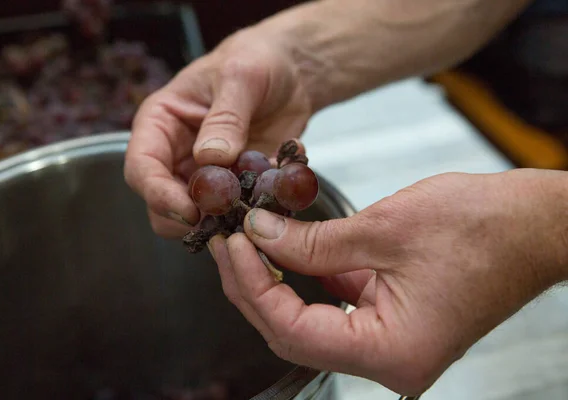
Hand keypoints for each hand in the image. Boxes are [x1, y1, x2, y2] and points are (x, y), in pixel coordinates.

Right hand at [124, 28, 312, 237]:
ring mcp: (206, 175)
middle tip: (225, 216)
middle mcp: (177, 154)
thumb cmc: (257, 60)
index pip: (142, 167)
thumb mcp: (241, 77)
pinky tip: (280, 184)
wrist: (292, 72)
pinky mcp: (236, 186)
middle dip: (189, 217)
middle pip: (162, 203)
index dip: (158, 194)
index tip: (188, 211)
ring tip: (257, 199)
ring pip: (198, 217)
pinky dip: (257, 208)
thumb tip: (209, 158)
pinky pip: (238, 211)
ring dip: (226, 217)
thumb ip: (226, 116)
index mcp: (161, 123)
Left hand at [208, 169, 567, 394]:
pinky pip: (333, 306)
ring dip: (276, 281)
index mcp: (392, 352)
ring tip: (247, 242)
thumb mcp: (383, 228)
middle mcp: (389, 360)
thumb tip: (260, 234)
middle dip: (255, 286)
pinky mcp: (389, 318)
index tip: (233, 246)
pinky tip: (284, 248)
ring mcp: (389, 342)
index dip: (254, 287)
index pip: (295, 331)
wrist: (533, 224)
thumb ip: (313, 240)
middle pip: (295, 332)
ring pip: (309, 319)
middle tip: (231, 243)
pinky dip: (306, 277)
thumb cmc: (483, 227)